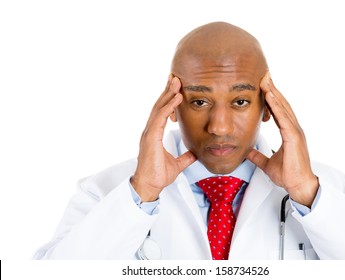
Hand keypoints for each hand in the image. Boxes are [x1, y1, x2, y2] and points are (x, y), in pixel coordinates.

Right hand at [131, 75, 196, 201]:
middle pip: (159, 106)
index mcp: (154, 134)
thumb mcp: (177, 164)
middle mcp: (150, 131)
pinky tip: (176, 98)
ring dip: (168, 94)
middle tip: (176, 78)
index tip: (176, 89)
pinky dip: (168, 107)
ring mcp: (149, 133)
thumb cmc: (158, 175)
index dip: (168, 100)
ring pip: (159, 108)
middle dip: (167, 91)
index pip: (162, 113)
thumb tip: (194, 153)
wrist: (149, 186)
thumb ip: (185, 157)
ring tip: (176, 82)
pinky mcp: (151, 138)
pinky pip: (160, 118)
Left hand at [246, 72, 318, 206]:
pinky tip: (270, 96)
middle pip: (282, 105)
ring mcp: (295, 132)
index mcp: (288, 132)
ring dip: (274, 93)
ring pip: (283, 108)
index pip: (279, 111)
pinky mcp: (294, 137)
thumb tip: (248, 152)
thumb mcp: (267, 163)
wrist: (299, 185)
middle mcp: (293, 129)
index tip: (264, 87)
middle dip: (273, 90)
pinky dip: (277, 106)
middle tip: (264, 76)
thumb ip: (258, 156)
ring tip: (265, 80)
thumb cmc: (288, 174)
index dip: (271, 99)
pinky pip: (284, 118)